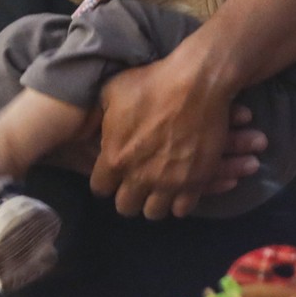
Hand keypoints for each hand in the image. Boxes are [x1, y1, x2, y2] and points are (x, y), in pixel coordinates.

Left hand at [92, 50, 254, 218]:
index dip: (106, 181)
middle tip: (136, 181)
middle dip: (128, 195)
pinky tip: (178, 188)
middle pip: (125, 207)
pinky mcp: (194, 183)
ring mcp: (168, 183)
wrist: (197, 82)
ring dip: (153, 201)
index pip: (100, 189)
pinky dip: (179, 202)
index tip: (114, 172)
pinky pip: (182, 210)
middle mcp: (139, 177)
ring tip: (157, 187)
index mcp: (115, 157)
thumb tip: (98, 129)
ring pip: (153, 213)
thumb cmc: (152, 82)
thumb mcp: (113, 91)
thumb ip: (102, 117)